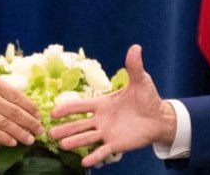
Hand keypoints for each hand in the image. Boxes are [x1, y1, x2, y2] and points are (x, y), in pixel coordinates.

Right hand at [0, 47, 43, 146]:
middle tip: (40, 129)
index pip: (16, 96)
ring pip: (6, 124)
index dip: (28, 106)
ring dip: (21, 133)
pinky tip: (12, 142)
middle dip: (30, 122)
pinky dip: (4, 138)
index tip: (37, 112)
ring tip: (31, 139)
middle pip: (15, 112)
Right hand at [49, 45, 176, 166]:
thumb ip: (134, 66)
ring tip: (62, 145)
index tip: (53, 112)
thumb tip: (135, 47)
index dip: (67, 109)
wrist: (159, 117)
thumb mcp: (140, 81)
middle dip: (65, 128)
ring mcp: (107, 133)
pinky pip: (102, 152)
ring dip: (74, 142)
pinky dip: (94, 157)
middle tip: (49, 132)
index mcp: (103, 104)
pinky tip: (84, 162)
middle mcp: (101, 119)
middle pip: (78, 125)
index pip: (81, 106)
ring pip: (86, 138)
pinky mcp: (116, 144)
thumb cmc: (147, 98)